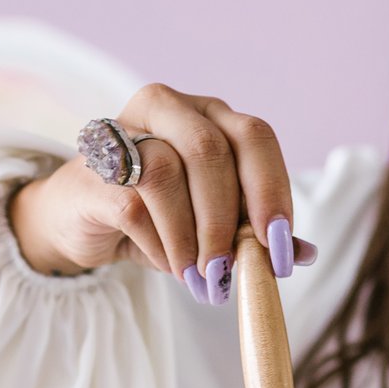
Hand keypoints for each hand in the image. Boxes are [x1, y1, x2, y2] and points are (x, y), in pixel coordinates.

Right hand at [8, 81, 316, 295]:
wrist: (83, 224)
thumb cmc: (159, 218)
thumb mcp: (215, 225)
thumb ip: (256, 232)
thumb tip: (304, 252)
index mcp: (208, 115)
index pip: (253, 136)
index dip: (272, 189)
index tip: (281, 245)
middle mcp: (168, 110)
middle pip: (211, 148)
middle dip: (229, 218)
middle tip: (234, 270)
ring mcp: (123, 134)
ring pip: (168, 170)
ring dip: (192, 235)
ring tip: (201, 277)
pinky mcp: (93, 172)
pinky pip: (134, 205)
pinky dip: (160, 245)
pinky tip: (170, 265)